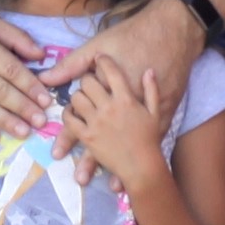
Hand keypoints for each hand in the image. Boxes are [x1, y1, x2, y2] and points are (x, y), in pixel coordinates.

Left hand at [66, 50, 173, 190]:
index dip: (103, 61)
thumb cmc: (150, 139)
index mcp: (126, 99)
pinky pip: (69, 120)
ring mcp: (96, 122)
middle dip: (86, 79)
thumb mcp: (156, 112)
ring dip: (77, 96)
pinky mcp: (87, 137)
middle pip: (88, 82)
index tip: (100, 58)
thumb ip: (151, 90)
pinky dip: (68, 114)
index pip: (111, 71)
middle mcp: (109, 107)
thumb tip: (149, 71)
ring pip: (76, 98)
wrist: (143, 166)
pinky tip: (73, 113)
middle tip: (89, 81)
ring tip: (82, 97)